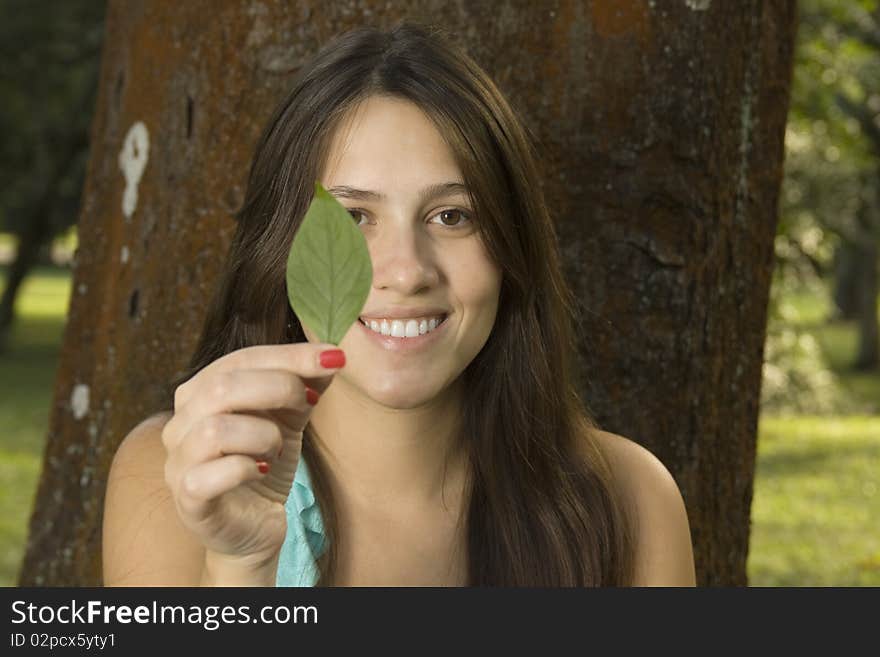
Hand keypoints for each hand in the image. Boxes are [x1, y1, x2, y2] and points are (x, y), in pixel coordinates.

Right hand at [161, 342, 344, 563]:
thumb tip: (330, 355)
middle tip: (310, 401)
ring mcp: (179, 462)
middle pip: (222, 387)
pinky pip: (210, 476)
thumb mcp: (289, 418)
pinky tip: (263, 471)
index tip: (334, 356)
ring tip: (278, 449)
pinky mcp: (189, 500)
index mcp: (200, 393)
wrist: (255, 526)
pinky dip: (246, 469)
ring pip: (214, 430)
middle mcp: (180, 424)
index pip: (241, 359)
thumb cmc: (265, 463)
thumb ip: (304, 385)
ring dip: (263, 434)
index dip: (288, 355)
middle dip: (278, 387)